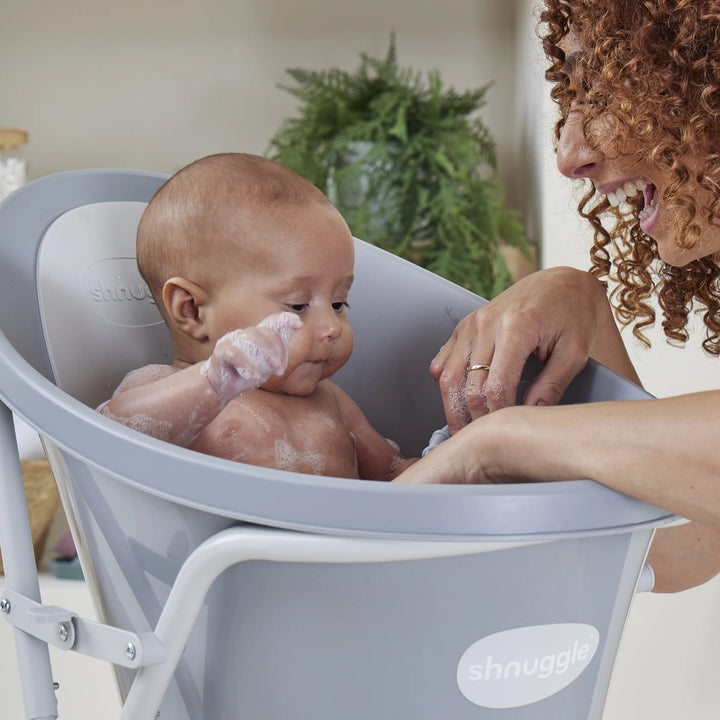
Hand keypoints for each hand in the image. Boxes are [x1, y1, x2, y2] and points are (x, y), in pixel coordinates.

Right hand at [203, 312, 301, 403]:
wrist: (221, 388)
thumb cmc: (246, 372)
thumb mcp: (267, 363)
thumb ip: (280, 348)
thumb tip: (298, 326)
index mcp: (256, 336)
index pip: (271, 321)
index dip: (285, 320)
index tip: (298, 324)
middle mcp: (244, 334)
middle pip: (262, 331)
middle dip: (276, 349)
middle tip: (280, 370)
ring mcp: (231, 341)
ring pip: (249, 338)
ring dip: (266, 354)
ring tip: (274, 372)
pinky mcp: (220, 353)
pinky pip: (235, 354)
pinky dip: (248, 366)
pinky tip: (256, 378)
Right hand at [431, 267, 611, 433]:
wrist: (561, 283)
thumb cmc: (573, 315)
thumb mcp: (574, 353)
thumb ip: (551, 387)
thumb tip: (528, 417)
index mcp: (517, 327)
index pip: (496, 386)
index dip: (498, 417)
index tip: (507, 433)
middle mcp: (487, 323)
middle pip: (467, 386)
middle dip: (474, 419)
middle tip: (483, 440)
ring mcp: (471, 324)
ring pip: (448, 377)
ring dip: (453, 408)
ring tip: (463, 431)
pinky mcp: (464, 327)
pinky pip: (442, 362)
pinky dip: (446, 386)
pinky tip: (458, 401)